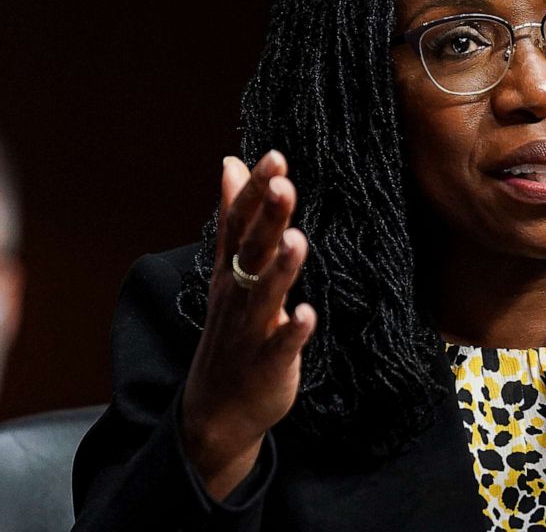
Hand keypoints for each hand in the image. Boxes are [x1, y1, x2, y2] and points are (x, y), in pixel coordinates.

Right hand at [181, 151, 316, 499]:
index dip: (255, 191)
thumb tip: (231, 162)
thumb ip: (235, 216)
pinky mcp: (267, 365)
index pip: (239, 223)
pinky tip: (306, 315)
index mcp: (231, 271)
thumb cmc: (231, 329)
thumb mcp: (228, 270)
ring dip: (281, 268)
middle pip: (251, 251)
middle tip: (283, 184)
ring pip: (265, 295)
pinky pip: (280, 347)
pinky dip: (293, 332)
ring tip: (297, 239)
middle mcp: (238, 295)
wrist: (216, 409)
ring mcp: (251, 331)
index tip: (274, 157)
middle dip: (267, 219)